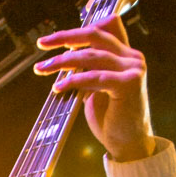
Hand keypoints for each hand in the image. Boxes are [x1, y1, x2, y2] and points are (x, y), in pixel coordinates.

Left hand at [34, 15, 155, 161]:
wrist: (128, 144)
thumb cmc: (110, 118)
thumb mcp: (96, 88)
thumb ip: (88, 70)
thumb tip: (65, 57)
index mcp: (125, 55)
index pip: (100, 32)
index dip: (75, 32)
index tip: (50, 40)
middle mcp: (133, 57)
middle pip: (96, 36)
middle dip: (65, 38)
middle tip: (41, 44)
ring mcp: (134, 69)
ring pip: (93, 57)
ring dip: (64, 62)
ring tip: (43, 68)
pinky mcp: (130, 84)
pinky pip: (96, 77)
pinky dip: (75, 81)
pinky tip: (58, 88)